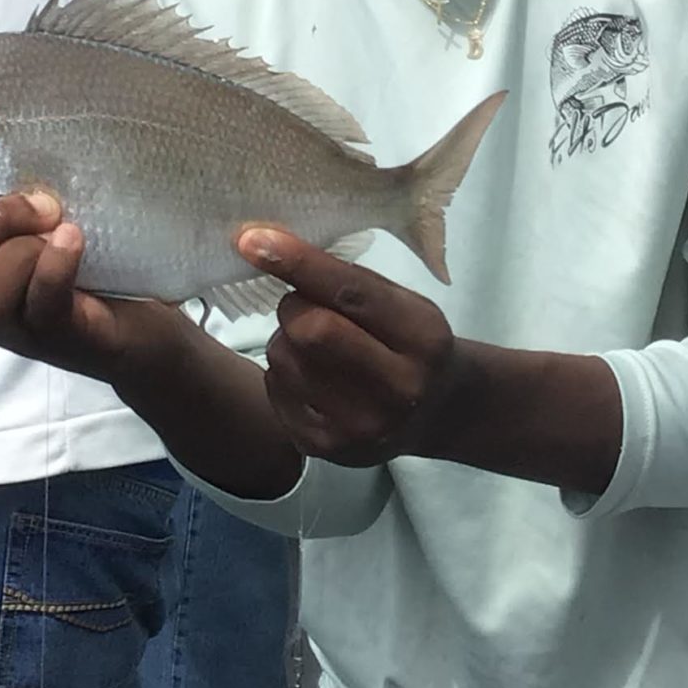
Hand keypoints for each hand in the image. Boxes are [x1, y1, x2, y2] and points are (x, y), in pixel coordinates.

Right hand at [0, 192, 187, 380]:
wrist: (144, 327)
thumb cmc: (86, 267)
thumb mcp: (37, 226)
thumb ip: (8, 204)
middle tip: (35, 205)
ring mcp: (16, 330)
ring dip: (17, 251)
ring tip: (59, 229)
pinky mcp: (60, 339)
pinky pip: (40, 304)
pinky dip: (53, 266)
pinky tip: (72, 238)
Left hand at [240, 227, 468, 467]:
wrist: (434, 413)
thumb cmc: (410, 343)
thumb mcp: (403, 305)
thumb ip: (350, 284)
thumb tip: (272, 249)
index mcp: (422, 339)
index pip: (351, 294)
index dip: (299, 263)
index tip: (253, 240)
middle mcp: (397, 389)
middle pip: (310, 331)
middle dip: (294, 306)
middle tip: (304, 306)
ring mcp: (360, 426)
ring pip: (284, 357)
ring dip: (285, 339)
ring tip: (315, 347)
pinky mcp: (325, 448)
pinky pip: (274, 388)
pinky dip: (281, 370)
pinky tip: (311, 376)